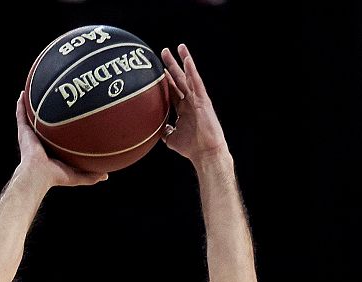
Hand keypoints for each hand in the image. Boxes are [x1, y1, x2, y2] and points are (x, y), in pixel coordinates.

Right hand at [14, 92, 107, 187]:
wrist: (39, 174)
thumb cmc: (56, 177)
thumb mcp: (78, 176)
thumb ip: (91, 175)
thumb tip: (106, 175)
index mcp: (51, 149)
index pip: (56, 136)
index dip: (61, 127)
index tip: (69, 116)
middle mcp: (40, 140)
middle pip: (44, 123)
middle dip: (48, 113)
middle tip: (56, 99)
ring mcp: (31, 135)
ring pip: (31, 117)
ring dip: (32, 105)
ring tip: (35, 91)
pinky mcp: (23, 132)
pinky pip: (21, 115)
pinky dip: (20, 105)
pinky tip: (22, 93)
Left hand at [158, 44, 229, 163]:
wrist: (205, 153)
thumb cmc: (191, 148)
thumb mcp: (171, 138)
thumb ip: (164, 131)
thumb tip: (156, 129)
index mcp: (183, 109)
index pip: (172, 90)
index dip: (165, 79)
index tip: (157, 69)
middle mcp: (190, 101)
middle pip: (179, 79)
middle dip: (171, 65)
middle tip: (163, 51)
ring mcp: (197, 99)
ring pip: (189, 76)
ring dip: (184, 61)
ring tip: (179, 47)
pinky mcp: (203, 100)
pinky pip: (197, 83)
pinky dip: (192, 71)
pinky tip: (187, 60)